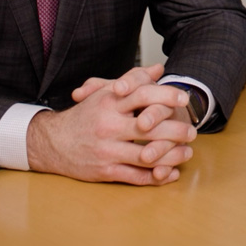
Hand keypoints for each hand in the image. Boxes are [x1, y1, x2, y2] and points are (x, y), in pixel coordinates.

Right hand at [73, 68, 197, 175]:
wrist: (52, 143)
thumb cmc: (85, 116)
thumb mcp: (105, 94)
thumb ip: (133, 80)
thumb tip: (158, 68)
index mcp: (109, 103)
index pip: (142, 94)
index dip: (166, 95)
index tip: (184, 99)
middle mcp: (108, 125)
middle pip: (150, 127)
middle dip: (176, 130)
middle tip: (193, 131)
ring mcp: (107, 150)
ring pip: (147, 155)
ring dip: (172, 156)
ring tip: (187, 152)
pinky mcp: (105, 171)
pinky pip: (136, 176)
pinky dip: (157, 176)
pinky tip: (170, 173)